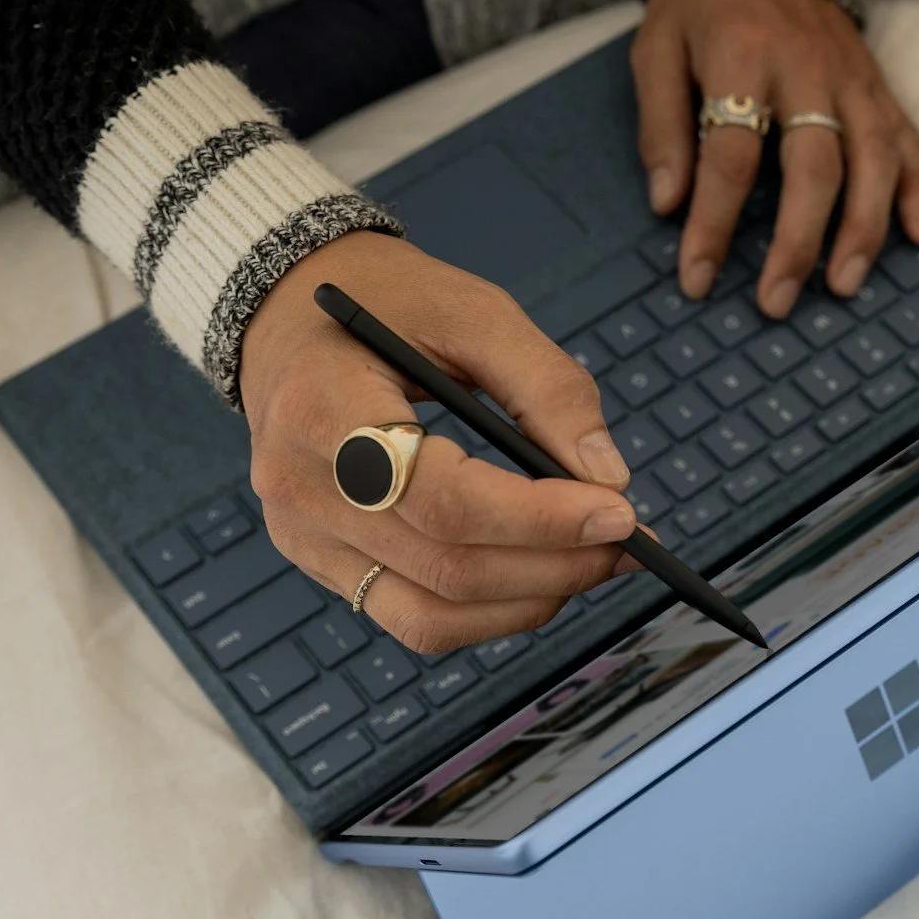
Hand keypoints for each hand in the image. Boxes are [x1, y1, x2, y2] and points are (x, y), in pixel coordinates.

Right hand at [236, 230, 638, 653]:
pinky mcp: (318, 560)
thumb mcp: (474, 312)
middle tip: (629, 540)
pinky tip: (537, 573)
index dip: (539, 518)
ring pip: (432, 615)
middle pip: (444, 566)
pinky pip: (413, 617)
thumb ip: (548, 387)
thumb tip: (609, 478)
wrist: (289, 310)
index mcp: (322, 410)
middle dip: (556, 563)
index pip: (440, 498)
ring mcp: (301, 535)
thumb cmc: (386, 301)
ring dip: (530, 599)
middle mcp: (298, 488)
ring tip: (593, 559)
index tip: (621, 511)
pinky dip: (489, 610)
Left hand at [635, 0, 918, 316]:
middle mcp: (808, 69)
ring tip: (844, 285)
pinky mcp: (878, 83)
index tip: (695, 277)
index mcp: (744, 57)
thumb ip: (661, 124)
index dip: (712, 221)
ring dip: (864, 228)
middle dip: (797, 241)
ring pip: (874, 159)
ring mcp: (852, 78)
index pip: (731, 154)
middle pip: (814, 166)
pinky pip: (909, 139)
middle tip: (775, 301)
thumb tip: (666, 203)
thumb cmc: (700, 4)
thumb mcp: (656, 48)